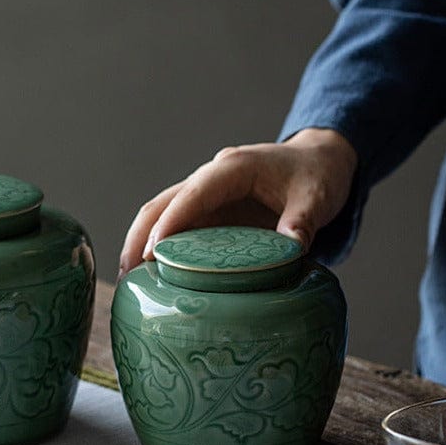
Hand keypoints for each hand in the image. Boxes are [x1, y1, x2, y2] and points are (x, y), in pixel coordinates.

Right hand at [118, 128, 356, 278]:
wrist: (318, 163)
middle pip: (161, 204)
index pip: (192, 193)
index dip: (170, 221)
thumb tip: (290, 250)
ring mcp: (205, 196)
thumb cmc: (316, 176)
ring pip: (160, 214)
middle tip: (127, 275)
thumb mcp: (317, 197)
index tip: (152, 252)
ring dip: (140, 243)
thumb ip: (303, 222)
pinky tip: (151, 276)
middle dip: (139, 237)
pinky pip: (175, 228)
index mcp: (233, 168)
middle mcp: (211, 179)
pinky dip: (157, 249)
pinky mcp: (208, 213)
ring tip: (128, 281)